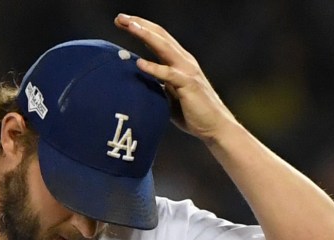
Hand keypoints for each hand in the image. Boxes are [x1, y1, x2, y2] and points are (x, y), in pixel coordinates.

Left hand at [117, 13, 236, 140]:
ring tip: (130, 27)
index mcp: (179, 60)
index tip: (121, 21)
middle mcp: (184, 60)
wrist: (214, 126)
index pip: (158, 37)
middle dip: (139, 24)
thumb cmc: (191, 112)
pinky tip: (139, 63)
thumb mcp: (169, 94)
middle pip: (159, 35)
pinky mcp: (188, 84)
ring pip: (164, 47)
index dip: (141, 27)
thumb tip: (136, 82)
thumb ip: (156, 84)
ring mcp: (187, 70)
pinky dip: (154, 67)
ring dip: (146, 35)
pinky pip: (168, 74)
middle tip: (119, 18)